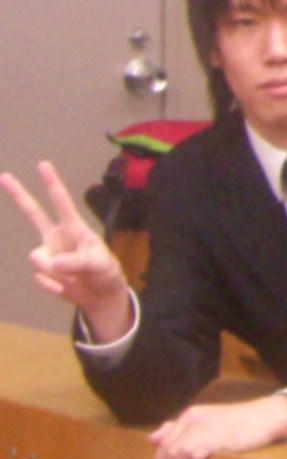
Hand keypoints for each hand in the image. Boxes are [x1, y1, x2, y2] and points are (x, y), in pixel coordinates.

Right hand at [4, 162, 130, 341]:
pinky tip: (65, 288)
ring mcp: (47, 253)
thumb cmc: (105, 271)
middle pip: (33, 212)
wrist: (100, 294)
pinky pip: (40, 279)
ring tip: (74, 278)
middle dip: (18, 194)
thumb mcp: (99, 264)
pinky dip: (53, 287)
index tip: (43, 164)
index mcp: (74, 227)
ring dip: (54, 273)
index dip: (52, 183)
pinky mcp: (42, 272)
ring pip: (36, 259)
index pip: (61, 202)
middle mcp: (56, 236)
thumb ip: (78, 262)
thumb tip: (54, 263)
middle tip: (3, 176)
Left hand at [148, 396, 286, 458]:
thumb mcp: (205, 420)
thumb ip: (178, 428)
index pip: (165, 441)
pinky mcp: (220, 436)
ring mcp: (207, 427)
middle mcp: (195, 420)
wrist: (265, 417)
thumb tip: (151, 439)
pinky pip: (198, 451)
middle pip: (169, 448)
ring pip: (179, 451)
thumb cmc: (236, 422)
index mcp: (190, 415)